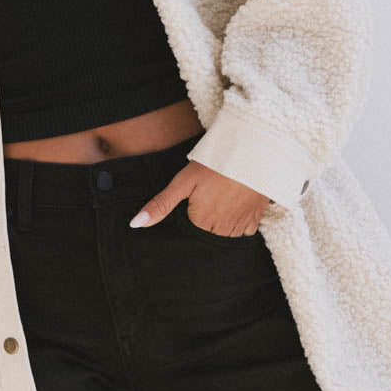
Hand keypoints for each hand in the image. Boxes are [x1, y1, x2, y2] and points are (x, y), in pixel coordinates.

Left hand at [129, 159, 269, 236]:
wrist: (253, 153)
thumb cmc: (215, 165)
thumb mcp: (183, 182)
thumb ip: (161, 205)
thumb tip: (135, 224)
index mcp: (201, 223)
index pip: (187, 232)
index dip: (186, 218)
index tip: (191, 204)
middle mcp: (220, 231)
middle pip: (205, 235)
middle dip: (203, 224)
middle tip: (206, 200)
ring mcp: (239, 227)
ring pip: (224, 236)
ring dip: (219, 226)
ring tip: (218, 203)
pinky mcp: (255, 221)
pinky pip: (242, 233)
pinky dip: (237, 225)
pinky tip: (233, 208)